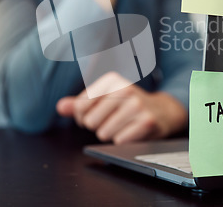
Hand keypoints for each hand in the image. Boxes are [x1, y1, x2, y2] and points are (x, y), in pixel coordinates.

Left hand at [56, 72, 187, 143]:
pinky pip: (119, 141)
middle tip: (112, 119)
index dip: (82, 117)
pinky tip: (132, 131)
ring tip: (123, 124)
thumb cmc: (127, 105)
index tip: (95, 114)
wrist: (162, 111)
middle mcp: (124, 89)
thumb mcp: (104, 98)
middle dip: (98, 126)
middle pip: (90, 121)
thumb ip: (80, 103)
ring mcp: (136, 105)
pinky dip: (123, 140)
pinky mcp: (146, 122)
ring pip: (103, 133)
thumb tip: (61, 107)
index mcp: (111, 80)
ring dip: (111, 133)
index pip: (79, 106)